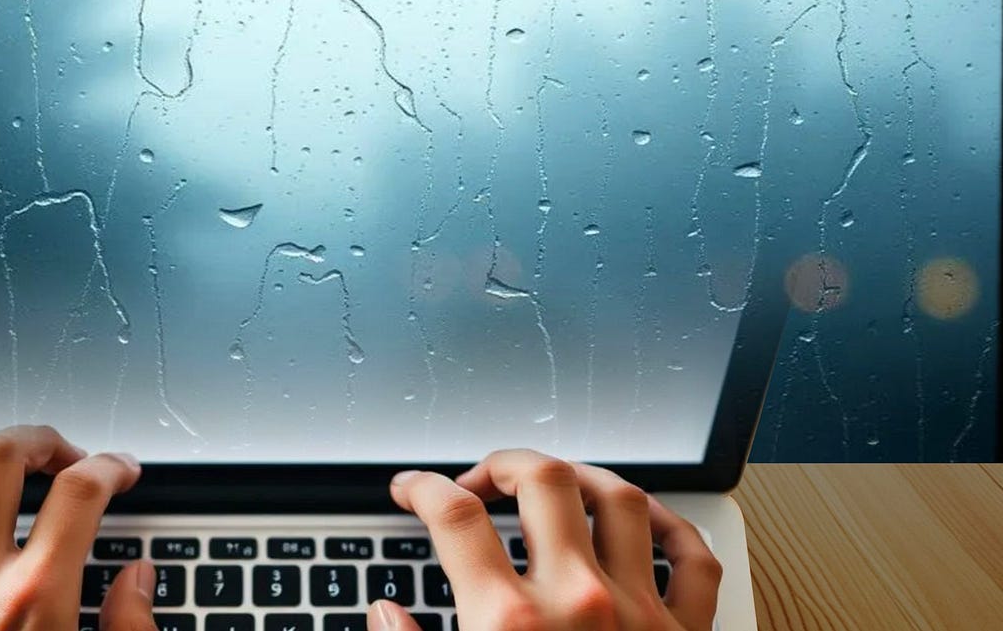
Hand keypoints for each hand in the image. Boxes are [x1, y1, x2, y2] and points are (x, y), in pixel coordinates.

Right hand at [375, 450, 720, 630]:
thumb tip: (384, 616)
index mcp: (508, 624)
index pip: (452, 516)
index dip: (419, 487)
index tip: (410, 489)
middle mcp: (577, 603)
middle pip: (540, 481)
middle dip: (501, 462)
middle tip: (479, 478)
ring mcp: (639, 614)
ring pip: (618, 497)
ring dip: (580, 474)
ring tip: (553, 480)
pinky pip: (691, 557)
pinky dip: (671, 524)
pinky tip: (643, 517)